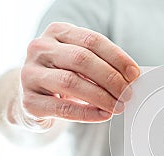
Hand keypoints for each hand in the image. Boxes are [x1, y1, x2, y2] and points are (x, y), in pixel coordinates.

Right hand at [20, 22, 138, 121]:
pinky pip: (62, 108)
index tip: (134, 74)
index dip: (117, 57)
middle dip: (111, 78)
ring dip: (101, 96)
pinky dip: (87, 113)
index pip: (92, 40)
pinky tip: (103, 115)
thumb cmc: (64, 76)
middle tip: (128, 93)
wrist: (34, 98)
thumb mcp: (81, 64)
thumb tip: (131, 78)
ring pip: (70, 82)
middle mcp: (40, 49)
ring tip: (118, 106)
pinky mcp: (29, 101)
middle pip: (81, 59)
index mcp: (57, 33)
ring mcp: (30, 74)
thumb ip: (102, 65)